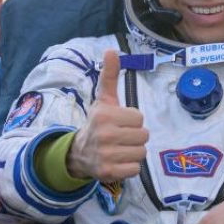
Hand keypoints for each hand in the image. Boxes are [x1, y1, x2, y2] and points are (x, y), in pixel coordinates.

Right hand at [66, 49, 148, 181]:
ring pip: (141, 152)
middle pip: (143, 135)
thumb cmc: (98, 123)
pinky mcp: (109, 172)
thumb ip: (109, 76)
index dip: (132, 121)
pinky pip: (135, 169)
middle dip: (135, 137)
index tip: (119, 123)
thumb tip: (112, 50)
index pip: (140, 118)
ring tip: (119, 149)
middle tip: (120, 138)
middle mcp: (104, 135)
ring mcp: (106, 155)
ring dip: (133, 152)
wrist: (79, 153)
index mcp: (105, 115)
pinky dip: (129, 167)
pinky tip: (118, 162)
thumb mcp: (104, 100)